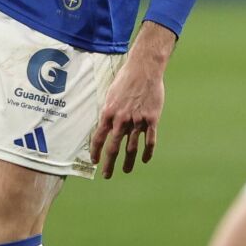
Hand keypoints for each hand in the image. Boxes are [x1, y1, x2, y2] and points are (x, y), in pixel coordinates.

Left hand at [90, 48, 165, 178]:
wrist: (144, 69)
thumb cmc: (126, 79)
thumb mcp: (111, 95)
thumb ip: (109, 112)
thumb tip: (106, 125)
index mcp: (108, 113)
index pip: (98, 138)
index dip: (96, 152)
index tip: (94, 161)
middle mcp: (121, 120)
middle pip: (114, 148)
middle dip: (109, 164)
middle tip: (107, 175)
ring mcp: (137, 121)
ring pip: (132, 147)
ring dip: (128, 162)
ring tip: (126, 170)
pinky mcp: (151, 119)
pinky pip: (150, 141)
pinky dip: (147, 152)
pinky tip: (144, 160)